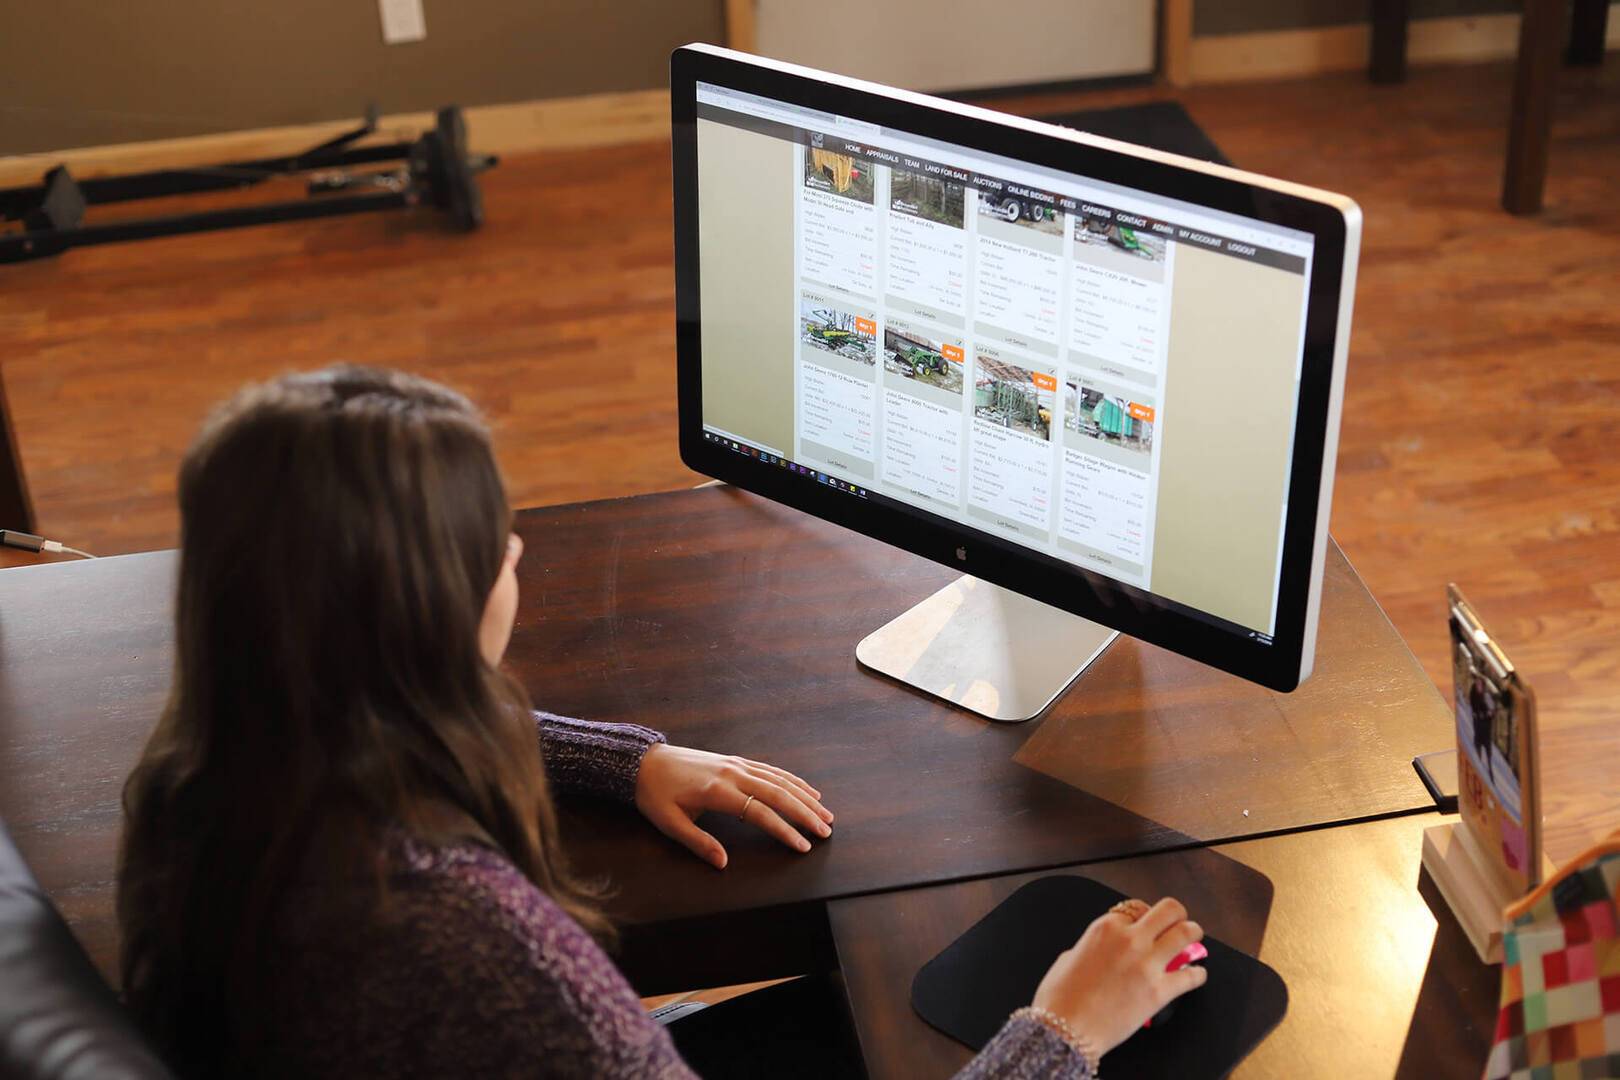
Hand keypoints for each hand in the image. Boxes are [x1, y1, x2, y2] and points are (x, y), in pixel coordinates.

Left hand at [633, 744, 833, 868]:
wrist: (644, 762)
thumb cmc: (655, 794)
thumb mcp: (670, 823)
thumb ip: (699, 843)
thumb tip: (723, 863)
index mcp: (717, 791)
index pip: (760, 812)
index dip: (784, 830)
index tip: (802, 846)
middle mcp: (733, 774)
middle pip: (778, 793)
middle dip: (805, 813)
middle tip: (826, 831)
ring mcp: (736, 764)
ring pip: (779, 780)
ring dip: (805, 796)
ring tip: (825, 813)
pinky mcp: (736, 760)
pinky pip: (770, 770)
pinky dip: (792, 780)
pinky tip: (807, 790)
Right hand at [1031, 897, 1206, 1057]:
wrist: (1066, 1029)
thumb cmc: (1060, 998)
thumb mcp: (1069, 958)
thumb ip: (1091, 947)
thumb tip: (1101, 952)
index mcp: (1105, 928)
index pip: (1137, 907)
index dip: (1145, 914)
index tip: (1149, 922)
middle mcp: (1130, 939)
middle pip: (1170, 910)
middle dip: (1177, 916)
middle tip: (1178, 924)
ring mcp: (1147, 964)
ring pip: (1186, 933)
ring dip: (1193, 935)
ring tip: (1193, 941)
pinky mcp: (1159, 992)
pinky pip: (1191, 976)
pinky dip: (1197, 975)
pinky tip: (1196, 975)